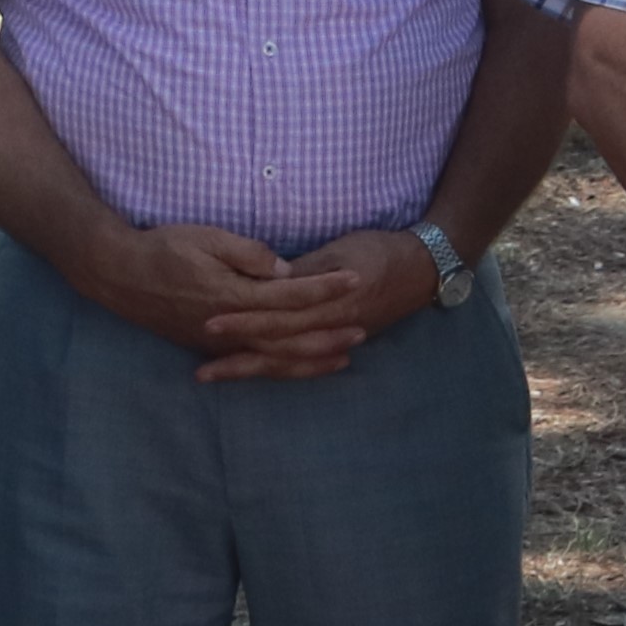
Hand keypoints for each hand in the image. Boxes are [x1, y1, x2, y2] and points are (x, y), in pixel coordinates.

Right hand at [67, 218, 369, 368]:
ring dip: (310, 359)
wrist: (117, 274)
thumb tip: (284, 269)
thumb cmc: (162, 248)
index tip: (356, 278)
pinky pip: (252, 364)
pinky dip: (280, 368)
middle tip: (365, 328)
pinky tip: (300, 367)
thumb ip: (248, 253)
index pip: (291, 294)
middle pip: (289, 335)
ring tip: (345, 356)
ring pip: (273, 357)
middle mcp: (228, 325)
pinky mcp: (207, 347)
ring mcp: (218, 341)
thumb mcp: (206, 238)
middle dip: (328, 333)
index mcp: (232, 294)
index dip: (325, 287)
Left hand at [197, 226, 435, 383]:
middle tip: (202, 370)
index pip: (278, 317)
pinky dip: (278, 371)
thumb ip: (303, 270)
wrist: (423, 268)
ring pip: (288, 362)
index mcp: (329, 303)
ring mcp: (337, 339)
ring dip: (251, 370)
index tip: (209, 322)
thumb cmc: (379, 250)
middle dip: (239, 359)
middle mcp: (331, 328)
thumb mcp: (340, 250)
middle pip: (278, 349)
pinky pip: (304, 363)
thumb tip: (267, 280)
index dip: (243, 321)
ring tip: (215, 375)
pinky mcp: (340, 341)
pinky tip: (256, 373)